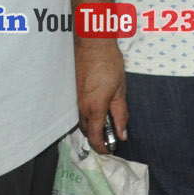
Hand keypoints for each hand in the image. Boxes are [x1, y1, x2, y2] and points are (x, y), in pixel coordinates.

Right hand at [76, 38, 128, 153]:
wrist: (92, 44)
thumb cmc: (109, 64)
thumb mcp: (120, 90)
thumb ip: (120, 114)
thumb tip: (121, 134)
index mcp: (94, 108)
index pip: (95, 137)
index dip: (102, 147)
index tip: (110, 150)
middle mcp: (80, 107)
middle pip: (87, 131)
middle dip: (97, 138)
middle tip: (112, 138)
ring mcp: (74, 100)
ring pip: (82, 121)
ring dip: (92, 126)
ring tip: (108, 124)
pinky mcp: (72, 93)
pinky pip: (78, 111)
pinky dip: (88, 115)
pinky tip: (99, 109)